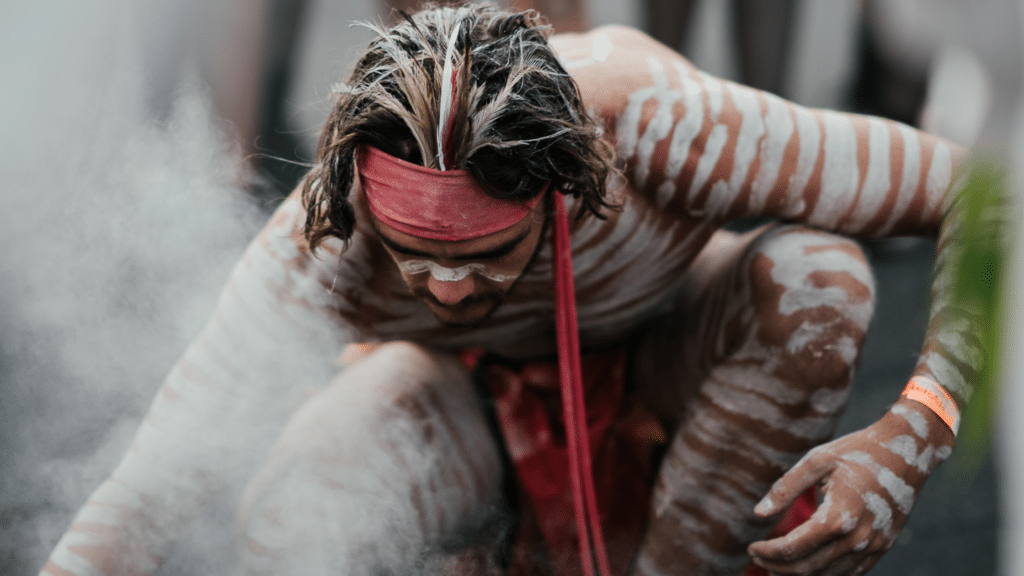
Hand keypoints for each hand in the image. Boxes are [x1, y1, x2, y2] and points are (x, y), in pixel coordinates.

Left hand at [747, 398, 953, 574]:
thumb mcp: (816, 461)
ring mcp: (873, 546)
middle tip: (758, 558)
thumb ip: (785, 488)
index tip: (751, 547)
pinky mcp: (883, 547)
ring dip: (799, 575)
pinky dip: (826, 575)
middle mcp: (858, 539)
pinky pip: (851, 573)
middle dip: (778, 567)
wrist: (907, 451)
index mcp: (838, 516)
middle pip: (809, 568)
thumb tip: (758, 512)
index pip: (794, 548)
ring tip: (776, 566)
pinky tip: (807, 566)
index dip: (769, 552)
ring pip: (829, 575)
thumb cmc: (857, 451)